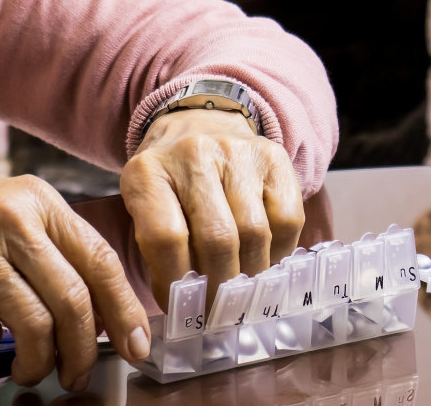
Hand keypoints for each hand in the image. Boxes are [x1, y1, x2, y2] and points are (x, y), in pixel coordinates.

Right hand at [0, 168, 151, 389]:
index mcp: (37, 201)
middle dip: (84, 351)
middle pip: (73, 301)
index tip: (138, 344)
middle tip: (77, 373)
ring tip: (28, 368)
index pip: (100, 260)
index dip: (125, 310)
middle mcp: (11, 221)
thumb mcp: (11, 212)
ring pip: (35, 328)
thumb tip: (104, 314)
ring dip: (37, 362)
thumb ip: (55, 252)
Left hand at [120, 108, 303, 308]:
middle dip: (219, 288)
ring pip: (254, 234)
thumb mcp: (142, 203)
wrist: (198, 120)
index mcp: (148, 170)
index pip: (165, 238)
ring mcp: (236, 152)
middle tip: (217, 310)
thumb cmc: (168, 177)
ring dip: (250, 275)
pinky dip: (278, 252)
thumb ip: (155, 247)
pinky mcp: (273, 157)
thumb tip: (182, 305)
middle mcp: (192, 154)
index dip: (176, 283)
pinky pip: (287, 220)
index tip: (181, 307)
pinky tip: (264, 260)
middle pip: (216, 240)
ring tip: (241, 292)